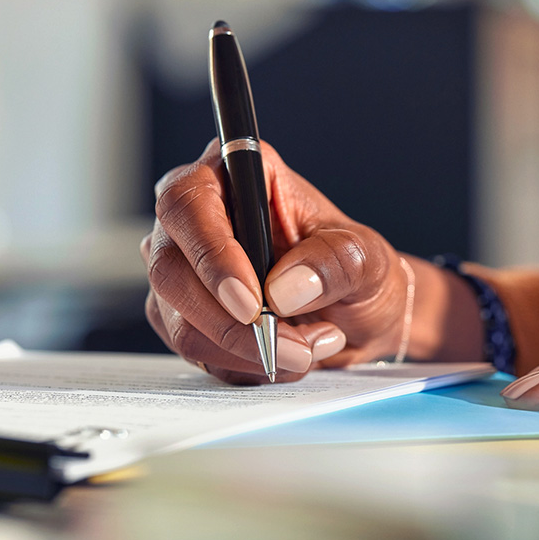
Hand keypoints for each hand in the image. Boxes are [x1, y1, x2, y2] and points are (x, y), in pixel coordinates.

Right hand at [143, 140, 409, 382]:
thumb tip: (284, 289)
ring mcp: (183, 268)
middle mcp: (197, 218)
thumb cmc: (355, 270)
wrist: (355, 314)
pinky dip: (243, 364)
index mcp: (238, 175)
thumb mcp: (366, 257)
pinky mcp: (181, 315)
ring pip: (181, 320)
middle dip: (235, 323)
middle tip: (295, 346)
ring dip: (247, 350)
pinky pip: (194, 350)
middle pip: (172, 269)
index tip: (250, 303)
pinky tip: (283, 356)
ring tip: (307, 348)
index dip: (212, 253)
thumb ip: (333, 262)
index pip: (189, 202)